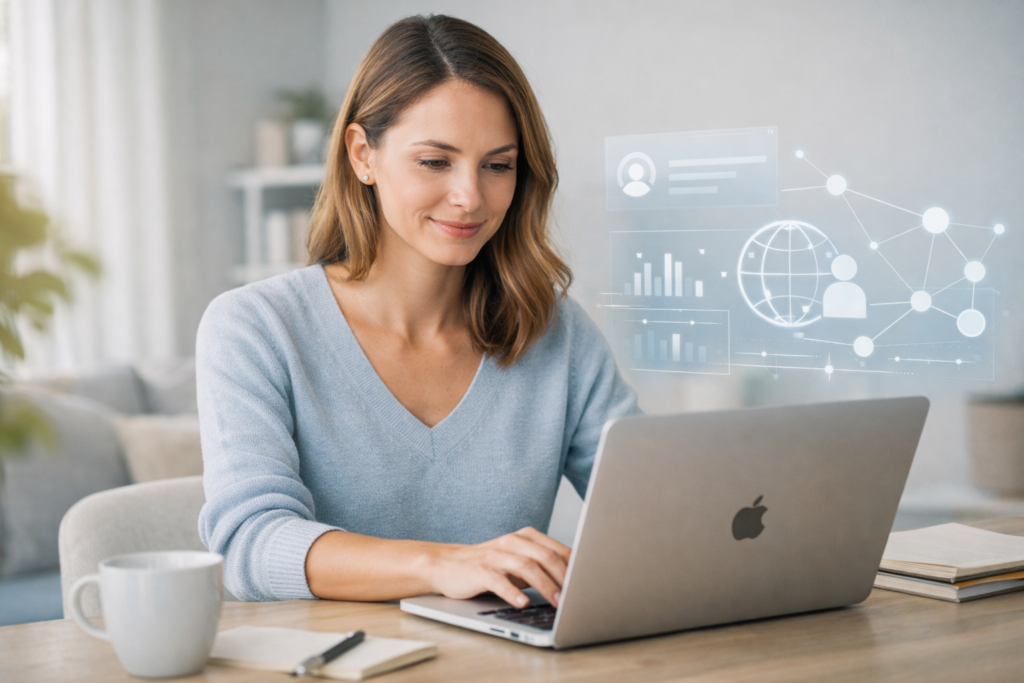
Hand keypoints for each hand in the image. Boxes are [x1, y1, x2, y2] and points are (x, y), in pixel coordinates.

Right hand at [426, 527, 570, 608]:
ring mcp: (495, 555)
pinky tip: (522, 603)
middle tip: (576, 597)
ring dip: (545, 585)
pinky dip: (512, 592)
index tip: (588, 584)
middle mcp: (512, 542)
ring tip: (557, 602)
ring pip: (526, 566)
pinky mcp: (479, 570)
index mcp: (526, 537)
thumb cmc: (489, 566)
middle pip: (545, 556)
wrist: (447, 565)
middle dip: (564, 577)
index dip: (575, 567)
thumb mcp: (518, 563)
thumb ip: (542, 567)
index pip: (558, 550)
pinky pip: (499, 581)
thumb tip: (576, 582)